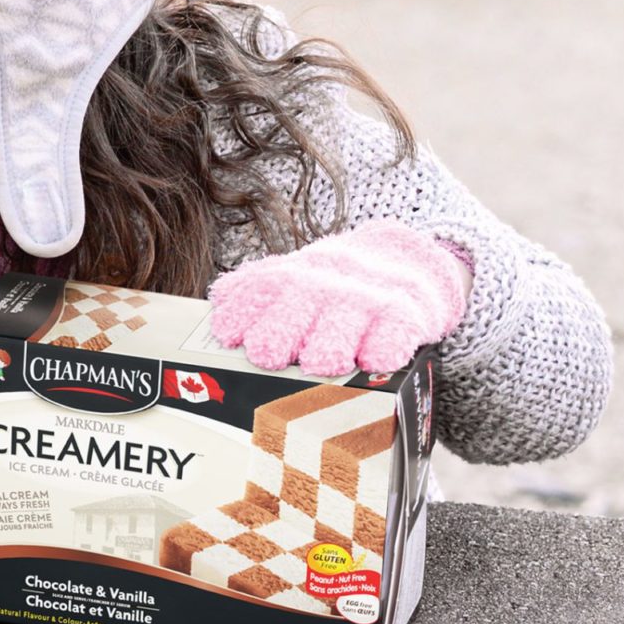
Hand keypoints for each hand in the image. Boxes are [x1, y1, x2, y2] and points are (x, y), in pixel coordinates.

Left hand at [208, 219, 468, 375]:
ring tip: (321, 364)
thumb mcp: (291, 275)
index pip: (259, 290)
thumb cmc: (331, 284)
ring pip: (344, 323)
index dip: (242, 312)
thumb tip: (221, 298)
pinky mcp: (402, 316)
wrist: (400, 260)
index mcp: (290, 279)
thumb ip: (254, 288)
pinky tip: (374, 361)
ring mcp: (363, 301)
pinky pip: (394, 333)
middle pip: (297, 306)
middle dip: (279, 332)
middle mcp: (323, 288)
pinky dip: (385, 347)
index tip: (229, 336)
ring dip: (330, 345)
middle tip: (268, 356)